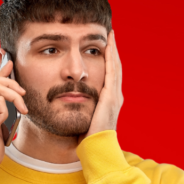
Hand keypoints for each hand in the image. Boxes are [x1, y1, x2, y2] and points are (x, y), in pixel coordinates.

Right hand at [0, 59, 28, 165]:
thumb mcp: (1, 129)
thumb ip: (4, 114)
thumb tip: (15, 105)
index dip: (1, 72)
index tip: (10, 63)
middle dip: (11, 82)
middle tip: (23, 94)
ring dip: (15, 97)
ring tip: (23, 111)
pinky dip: (5, 111)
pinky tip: (0, 124)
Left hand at [78, 29, 122, 143]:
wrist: (96, 150)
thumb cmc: (87, 138)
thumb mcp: (84, 118)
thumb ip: (80, 108)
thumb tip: (69, 102)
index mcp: (109, 101)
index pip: (109, 74)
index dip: (108, 59)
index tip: (104, 45)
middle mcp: (115, 96)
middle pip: (115, 67)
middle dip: (112, 50)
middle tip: (110, 34)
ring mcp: (114, 96)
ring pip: (115, 66)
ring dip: (112, 50)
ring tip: (110, 35)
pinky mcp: (110, 97)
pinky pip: (111, 72)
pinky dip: (110, 58)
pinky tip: (106, 46)